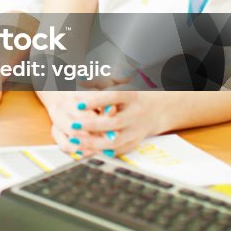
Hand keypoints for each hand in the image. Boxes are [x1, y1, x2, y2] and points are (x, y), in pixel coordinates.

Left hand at [39, 91, 163, 156]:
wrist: (157, 109)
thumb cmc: (131, 94)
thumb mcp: (121, 83)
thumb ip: (101, 82)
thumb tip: (81, 79)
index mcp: (132, 96)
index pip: (114, 97)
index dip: (96, 101)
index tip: (78, 104)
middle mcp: (136, 114)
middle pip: (115, 122)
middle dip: (92, 125)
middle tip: (73, 124)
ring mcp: (136, 130)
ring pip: (116, 140)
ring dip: (94, 142)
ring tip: (75, 140)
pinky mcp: (134, 142)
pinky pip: (117, 150)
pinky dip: (101, 151)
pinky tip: (86, 149)